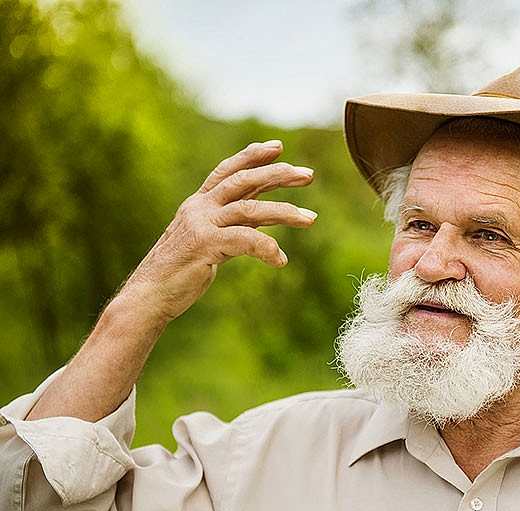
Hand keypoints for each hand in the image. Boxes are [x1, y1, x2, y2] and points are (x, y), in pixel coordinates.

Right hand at [121, 140, 316, 322]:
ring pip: (251, 209)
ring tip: (311, 219)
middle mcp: (199, 207)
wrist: (148, 295)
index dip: (252, 156)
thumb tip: (262, 215)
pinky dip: (268, 248)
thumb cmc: (181, 270)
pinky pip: (247, 240)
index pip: (228, 170)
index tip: (278, 147)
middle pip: (244, 180)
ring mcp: (201, 224)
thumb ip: (232, 223)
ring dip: (285, 212)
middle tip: (308, 175)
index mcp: (198, 203)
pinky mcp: (205, 245)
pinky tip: (280, 260)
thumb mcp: (209, 239)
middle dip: (278, 174)